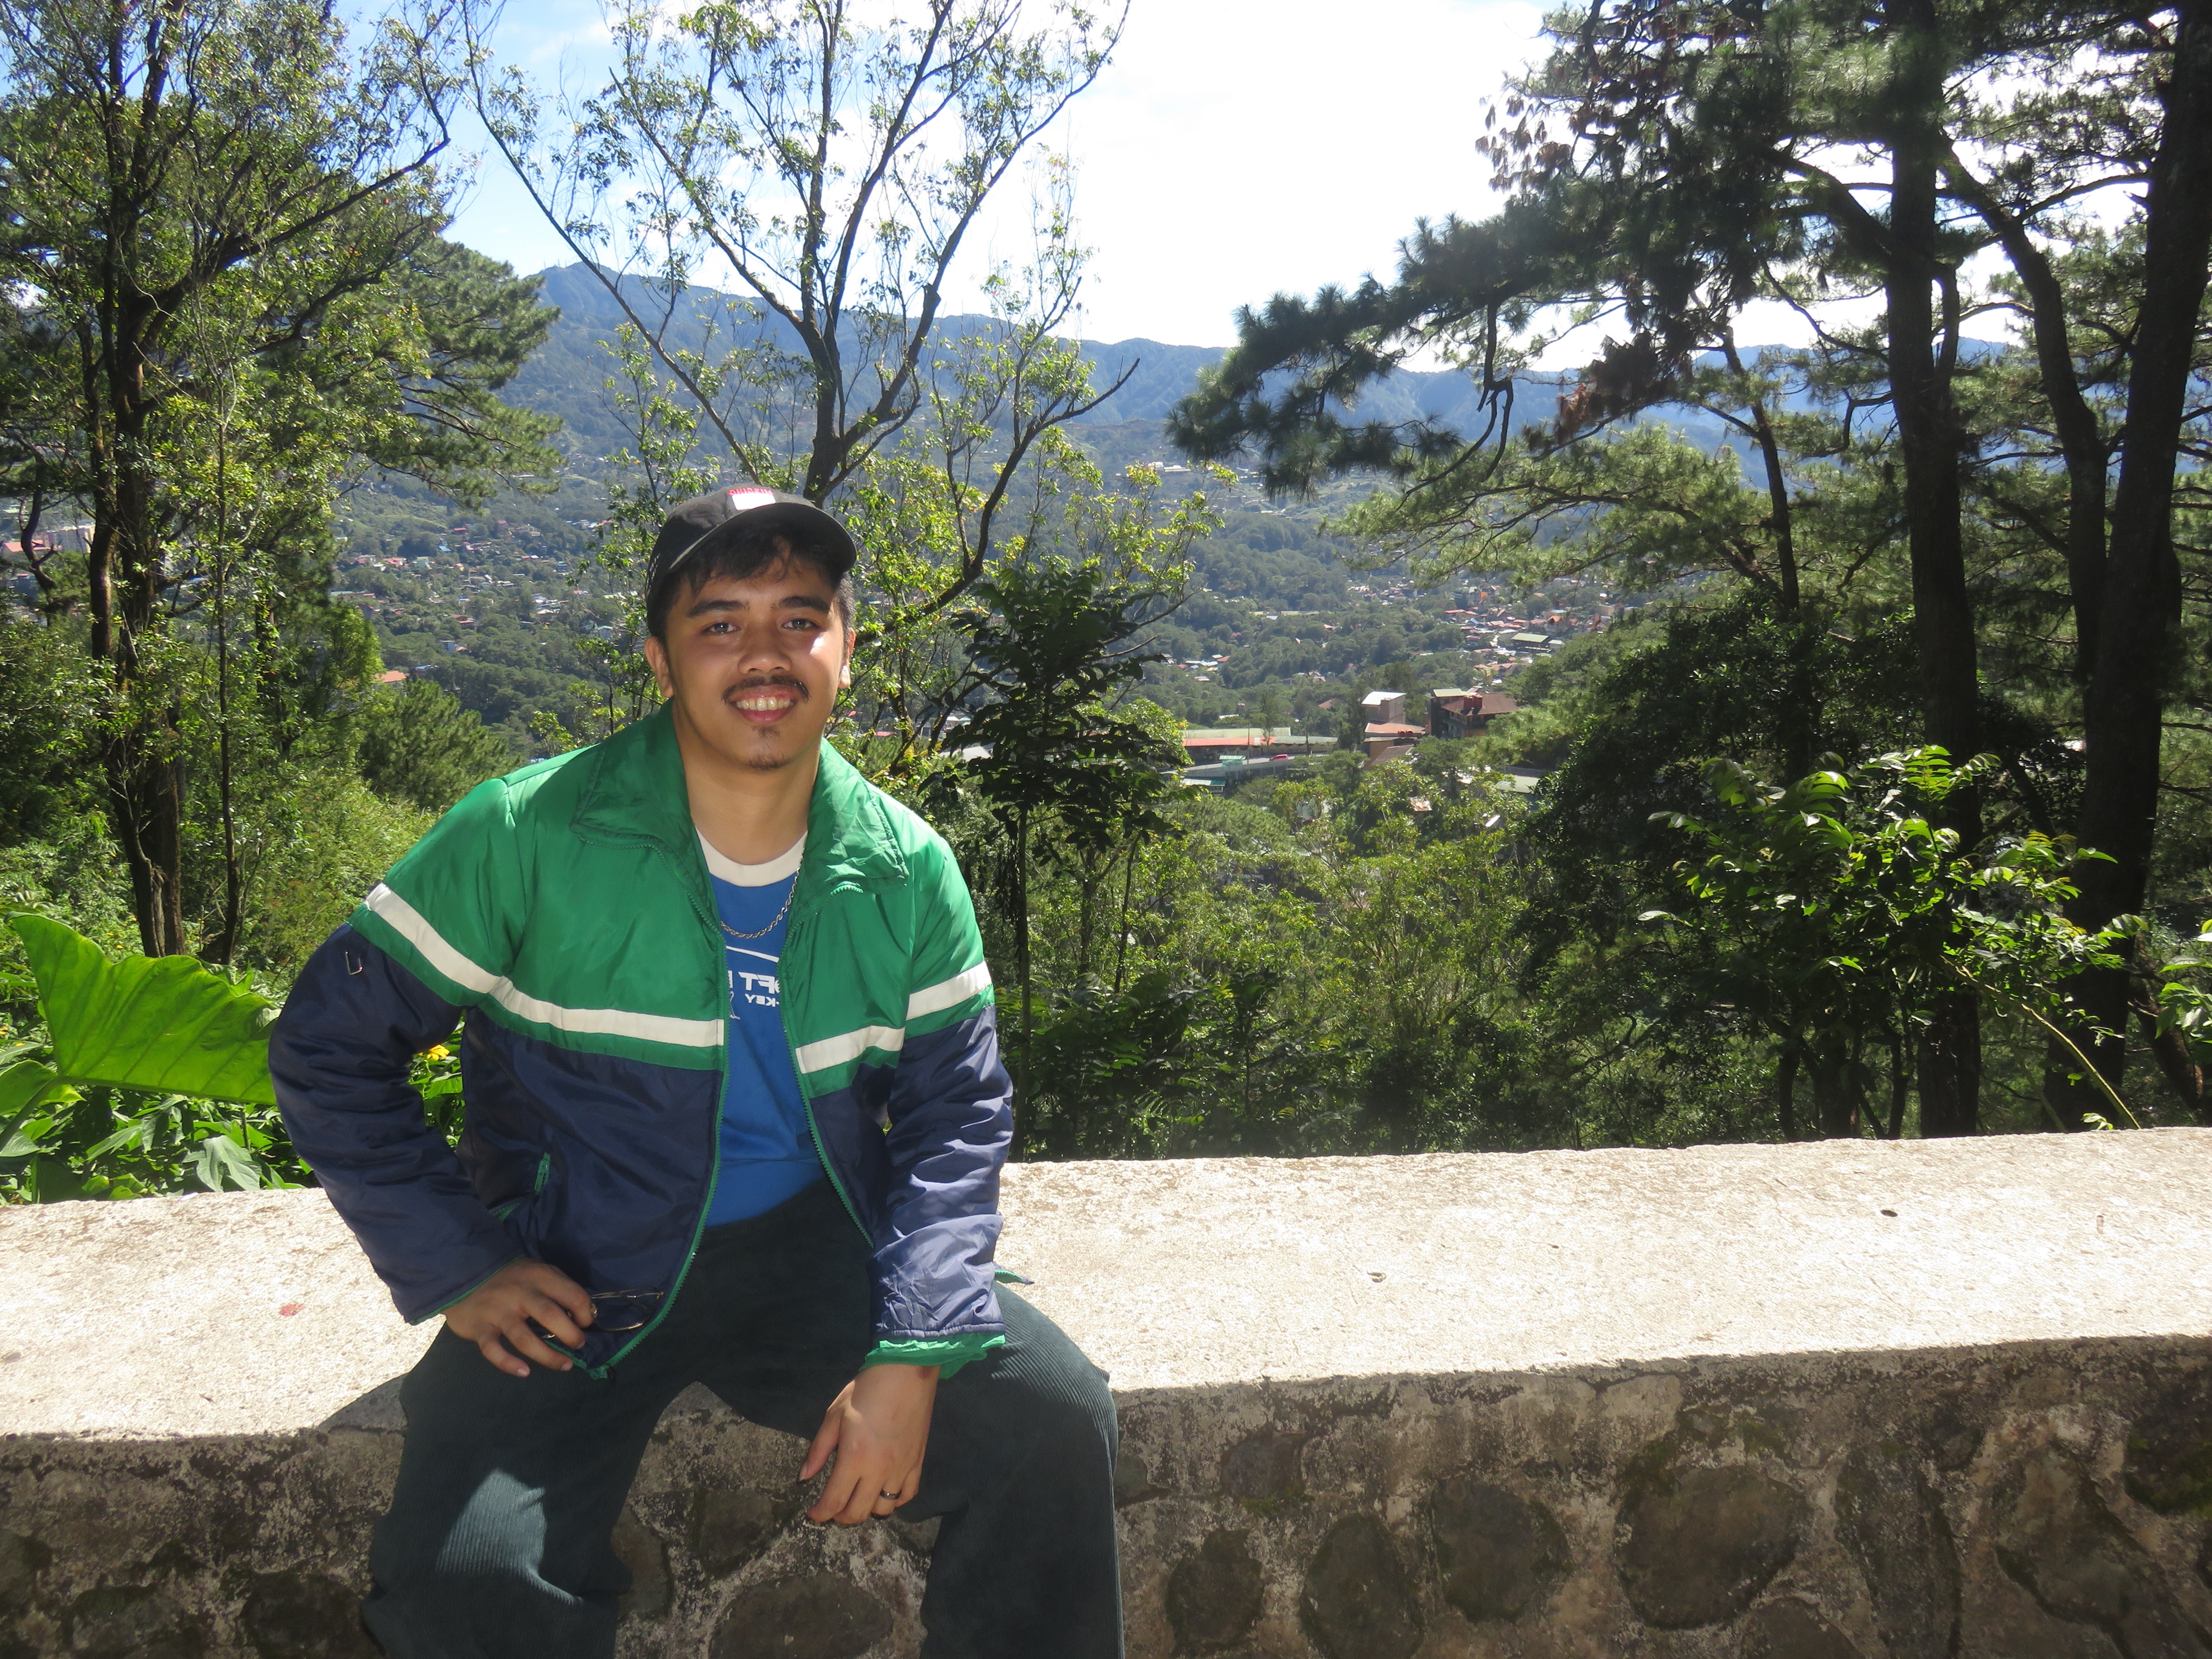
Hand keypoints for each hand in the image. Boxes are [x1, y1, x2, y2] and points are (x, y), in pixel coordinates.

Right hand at [442, 1260, 593, 1376]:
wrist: (464, 1273)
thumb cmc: (510, 1277)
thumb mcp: (537, 1271)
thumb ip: (557, 1288)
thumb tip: (582, 1315)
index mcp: (539, 1277)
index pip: (572, 1295)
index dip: (585, 1313)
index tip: (585, 1323)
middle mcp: (519, 1293)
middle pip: (550, 1316)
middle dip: (571, 1335)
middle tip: (578, 1345)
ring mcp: (498, 1311)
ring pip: (524, 1339)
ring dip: (548, 1356)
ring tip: (565, 1365)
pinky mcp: (479, 1327)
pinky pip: (493, 1349)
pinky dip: (508, 1363)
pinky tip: (524, 1371)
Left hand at [800, 1363, 939, 1524]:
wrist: (906, 1373)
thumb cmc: (867, 1390)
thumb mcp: (835, 1414)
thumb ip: (819, 1449)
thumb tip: (804, 1476)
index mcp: (854, 1457)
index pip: (834, 1501)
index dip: (820, 1513)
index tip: (812, 1513)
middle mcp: (879, 1470)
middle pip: (858, 1512)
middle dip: (840, 1516)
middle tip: (832, 1506)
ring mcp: (901, 1469)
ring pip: (884, 1508)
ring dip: (867, 1509)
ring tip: (858, 1497)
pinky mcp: (917, 1463)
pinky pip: (907, 1495)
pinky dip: (894, 1500)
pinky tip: (883, 1490)